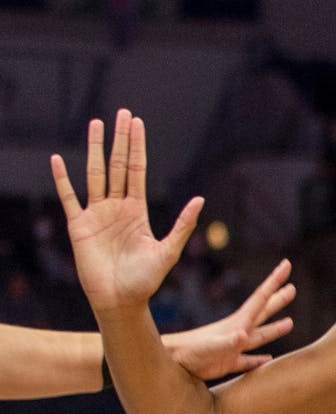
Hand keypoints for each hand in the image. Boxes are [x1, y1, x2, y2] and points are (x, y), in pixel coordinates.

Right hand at [51, 110, 203, 313]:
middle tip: (122, 112)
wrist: (121, 301)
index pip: (137, 169)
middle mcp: (116, 207)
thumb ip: (182, 224)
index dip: (137, 146)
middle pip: (118, 165)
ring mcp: (96, 215)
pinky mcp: (78, 227)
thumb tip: (199, 199)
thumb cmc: (146, 280)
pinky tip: (58, 160)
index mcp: (137, 209)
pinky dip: (62, 179)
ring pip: (95, 174)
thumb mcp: (168, 250)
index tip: (137, 123)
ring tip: (95, 124)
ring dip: (95, 149)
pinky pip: (69, 198)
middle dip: (120, 139)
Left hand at [165, 260, 296, 380]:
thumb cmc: (187, 354)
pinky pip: (248, 361)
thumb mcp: (209, 347)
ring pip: (259, 337)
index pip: (260, 298)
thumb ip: (226, 343)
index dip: (274, 281)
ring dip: (274, 330)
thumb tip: (242, 336)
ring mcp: (233, 347)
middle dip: (278, 301)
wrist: (168, 362)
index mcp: (238, 323)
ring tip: (289, 323)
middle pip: (263, 313)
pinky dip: (259, 360)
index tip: (286, 264)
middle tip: (293, 288)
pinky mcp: (226, 363)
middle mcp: (238, 331)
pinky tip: (268, 360)